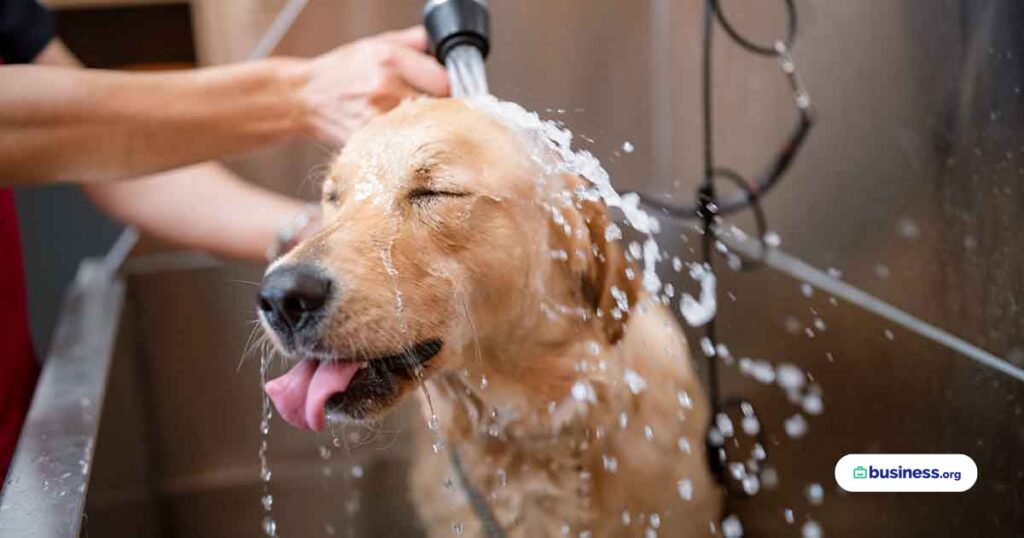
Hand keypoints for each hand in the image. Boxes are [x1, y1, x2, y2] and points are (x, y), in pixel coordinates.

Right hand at [296, 25, 449, 145]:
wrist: (306, 97)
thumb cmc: (342, 72)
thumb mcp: (376, 44)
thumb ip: (414, 42)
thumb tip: (441, 45)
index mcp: (389, 59)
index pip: (444, 81)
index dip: (451, 89)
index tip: (449, 94)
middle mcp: (384, 87)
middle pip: (438, 108)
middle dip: (443, 112)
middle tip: (437, 113)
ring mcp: (377, 117)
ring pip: (423, 130)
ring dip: (427, 130)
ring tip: (418, 125)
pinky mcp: (370, 141)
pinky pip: (402, 146)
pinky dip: (407, 145)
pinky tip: (401, 139)